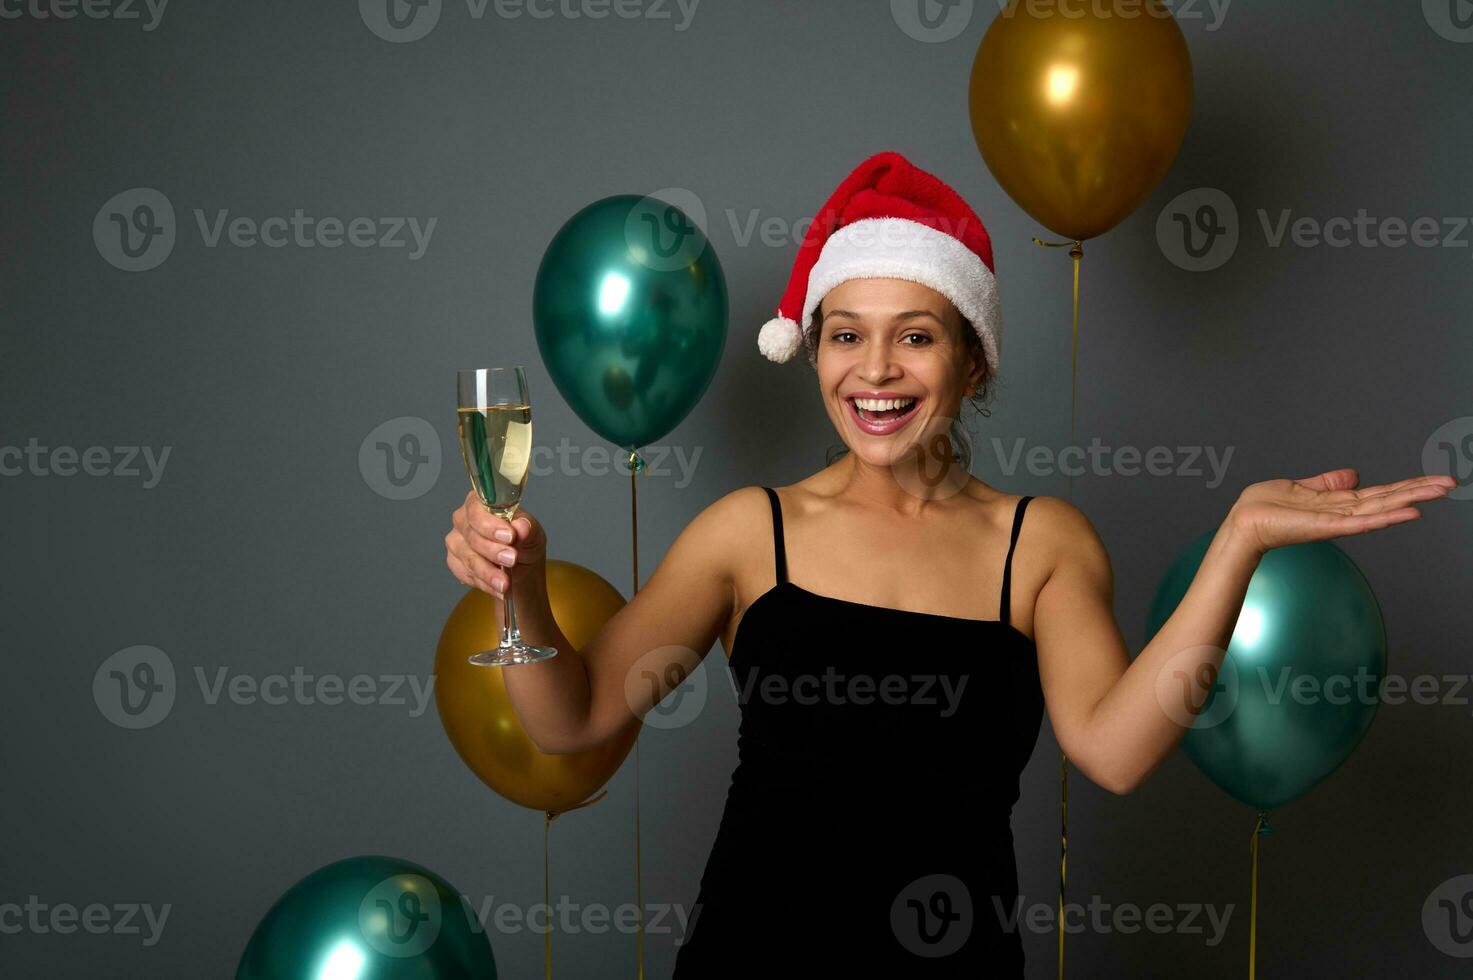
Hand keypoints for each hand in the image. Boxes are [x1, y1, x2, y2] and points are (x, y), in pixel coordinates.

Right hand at [445, 491, 547, 596]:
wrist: (521, 564)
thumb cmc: (524, 540)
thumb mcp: (533, 533)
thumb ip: (527, 528)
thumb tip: (521, 527)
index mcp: (480, 503)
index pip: (476, 510)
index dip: (491, 525)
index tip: (510, 536)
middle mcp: (463, 519)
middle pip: (471, 535)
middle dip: (493, 550)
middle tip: (512, 559)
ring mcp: (456, 541)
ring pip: (468, 558)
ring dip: (488, 572)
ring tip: (505, 582)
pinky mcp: (454, 562)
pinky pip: (466, 574)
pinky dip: (485, 583)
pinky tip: (498, 588)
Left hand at [1227, 467, 1455, 556]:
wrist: (1242, 523)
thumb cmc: (1265, 508)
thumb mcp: (1301, 486)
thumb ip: (1328, 482)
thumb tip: (1354, 474)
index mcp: (1338, 502)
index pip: (1381, 493)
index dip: (1408, 485)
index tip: (1435, 479)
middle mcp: (1342, 513)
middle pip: (1388, 499)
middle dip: (1419, 490)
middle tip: (1451, 483)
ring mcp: (1336, 521)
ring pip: (1381, 509)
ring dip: (1410, 500)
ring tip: (1438, 493)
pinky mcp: (1326, 527)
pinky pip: (1361, 523)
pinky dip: (1385, 518)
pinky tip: (1407, 513)